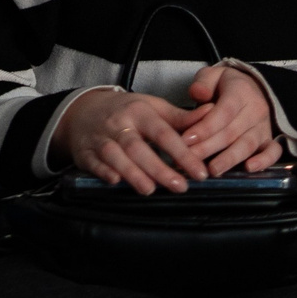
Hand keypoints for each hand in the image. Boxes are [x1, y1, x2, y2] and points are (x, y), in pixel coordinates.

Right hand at [51, 87, 205, 192]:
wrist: (85, 110)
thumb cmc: (127, 111)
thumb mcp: (153, 108)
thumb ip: (181, 117)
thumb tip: (211, 114)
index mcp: (139, 111)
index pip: (164, 133)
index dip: (183, 153)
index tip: (200, 172)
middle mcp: (119, 124)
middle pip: (138, 147)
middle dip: (159, 168)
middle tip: (180, 186)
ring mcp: (100, 138)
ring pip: (115, 156)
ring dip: (132, 173)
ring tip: (151, 189)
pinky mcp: (85, 152)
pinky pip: (93, 163)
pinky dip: (103, 172)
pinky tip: (116, 182)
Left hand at [175, 64, 285, 177]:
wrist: (252, 89)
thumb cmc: (226, 86)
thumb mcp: (212, 76)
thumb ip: (203, 83)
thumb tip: (198, 93)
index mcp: (240, 92)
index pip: (223, 112)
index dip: (205, 127)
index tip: (186, 139)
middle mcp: (255, 109)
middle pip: (232, 132)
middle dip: (209, 147)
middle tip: (191, 159)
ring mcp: (264, 126)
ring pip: (248, 144)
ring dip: (229, 159)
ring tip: (212, 170)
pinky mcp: (269, 140)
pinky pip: (273, 152)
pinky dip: (263, 161)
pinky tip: (248, 169)